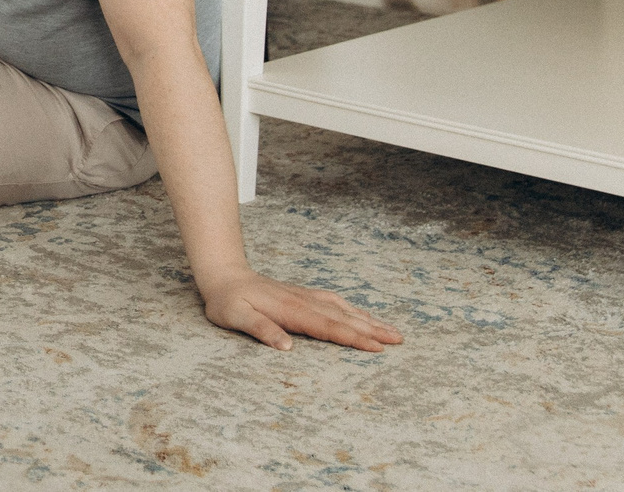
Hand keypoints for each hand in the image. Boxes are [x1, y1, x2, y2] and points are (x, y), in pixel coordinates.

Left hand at [202, 269, 403, 351]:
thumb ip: (260, 329)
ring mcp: (305, 297)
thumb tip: (285, 347)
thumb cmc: (227, 300)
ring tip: (393, 331)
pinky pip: (335, 303)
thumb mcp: (235, 316)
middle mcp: (303, 302)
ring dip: (368, 320)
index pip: (328, 328)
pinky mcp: (303, 295)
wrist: (223, 274)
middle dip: (372, 330)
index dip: (353, 338)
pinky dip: (354, 310)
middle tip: (400, 340)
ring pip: (343, 309)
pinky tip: (364, 315)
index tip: (377, 348)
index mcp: (291, 311)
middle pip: (343, 318)